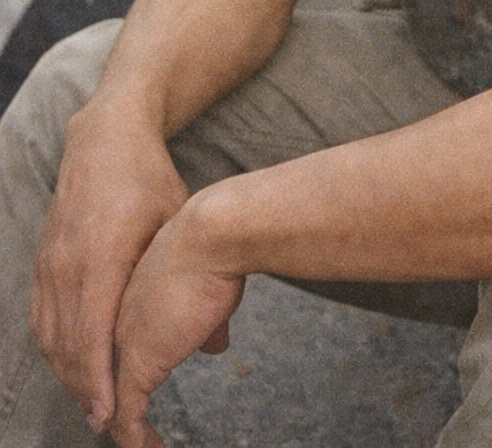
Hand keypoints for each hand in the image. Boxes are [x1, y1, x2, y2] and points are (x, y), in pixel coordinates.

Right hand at [30, 102, 189, 429]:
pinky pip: (41, 316)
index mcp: (102, 256)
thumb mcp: (179, 222)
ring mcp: (50, 262)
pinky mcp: (43, 260)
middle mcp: (68, 264)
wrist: (105, 138)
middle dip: (84, 388)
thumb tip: (220, 344)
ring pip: (50, 335)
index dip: (99, 378)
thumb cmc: (148, 179)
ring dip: (68, 372)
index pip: (94, 333)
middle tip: (106, 421)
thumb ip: (195, 284)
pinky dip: (54, 347)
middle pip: (67, 344)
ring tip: (93, 401)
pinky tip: (72, 364)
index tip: (111, 413)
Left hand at [108, 206, 243, 447]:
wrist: (211, 236)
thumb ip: (206, 318)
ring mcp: (123, 343)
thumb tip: (216, 343)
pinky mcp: (138, 364)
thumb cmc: (215, 246)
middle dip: (112, 404)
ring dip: (125, 429)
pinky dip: (133, 440)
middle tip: (128, 430)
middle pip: (104, 374)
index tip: (130, 390)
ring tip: (144, 445)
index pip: (115, 342)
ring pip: (110, 399)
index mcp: (129, 296)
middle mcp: (117, 321)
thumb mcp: (208, 286)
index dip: (118, 371)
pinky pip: (127, 416)